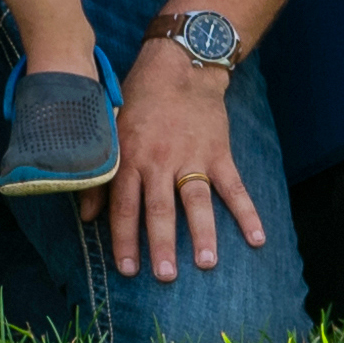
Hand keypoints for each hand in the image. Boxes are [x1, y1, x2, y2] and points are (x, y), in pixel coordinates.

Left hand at [98, 43, 267, 278]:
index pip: (125, 205)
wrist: (179, 65)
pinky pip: (234, 187)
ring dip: (202, 234)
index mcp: (131, 157)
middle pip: (160, 209)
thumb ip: (101, 176)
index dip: (124, 239)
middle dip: (162, 244)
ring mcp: (192, 156)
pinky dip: (246, 212)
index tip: (128, 270)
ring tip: (205, 263)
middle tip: (165, 276)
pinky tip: (257, 238)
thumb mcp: (112, 133)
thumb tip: (86, 217)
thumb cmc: (139, 101)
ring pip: (196, 201)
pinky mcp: (218, 152)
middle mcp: (160, 160)